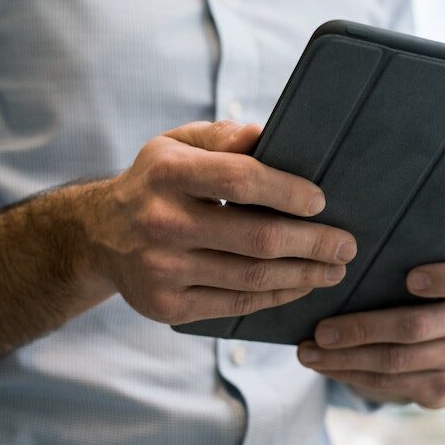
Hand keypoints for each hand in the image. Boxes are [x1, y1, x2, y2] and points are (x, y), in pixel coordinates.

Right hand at [89, 120, 357, 323]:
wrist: (97, 237)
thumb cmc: (155, 183)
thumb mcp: (176, 144)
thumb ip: (223, 138)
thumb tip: (271, 137)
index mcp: (167, 173)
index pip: (241, 179)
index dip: (287, 191)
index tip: (321, 201)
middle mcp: (161, 223)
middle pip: (256, 238)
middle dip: (313, 243)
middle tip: (346, 244)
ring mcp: (163, 270)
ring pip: (252, 277)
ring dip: (303, 274)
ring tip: (334, 268)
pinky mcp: (167, 307)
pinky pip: (235, 304)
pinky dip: (275, 296)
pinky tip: (300, 286)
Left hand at [296, 259, 444, 408]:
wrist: (438, 346)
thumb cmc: (413, 297)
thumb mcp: (413, 275)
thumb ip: (394, 265)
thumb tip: (335, 261)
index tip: (410, 278)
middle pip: (416, 326)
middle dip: (362, 329)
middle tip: (321, 330)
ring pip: (395, 361)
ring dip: (344, 358)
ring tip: (308, 352)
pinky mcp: (442, 390)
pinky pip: (388, 383)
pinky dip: (349, 374)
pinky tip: (324, 365)